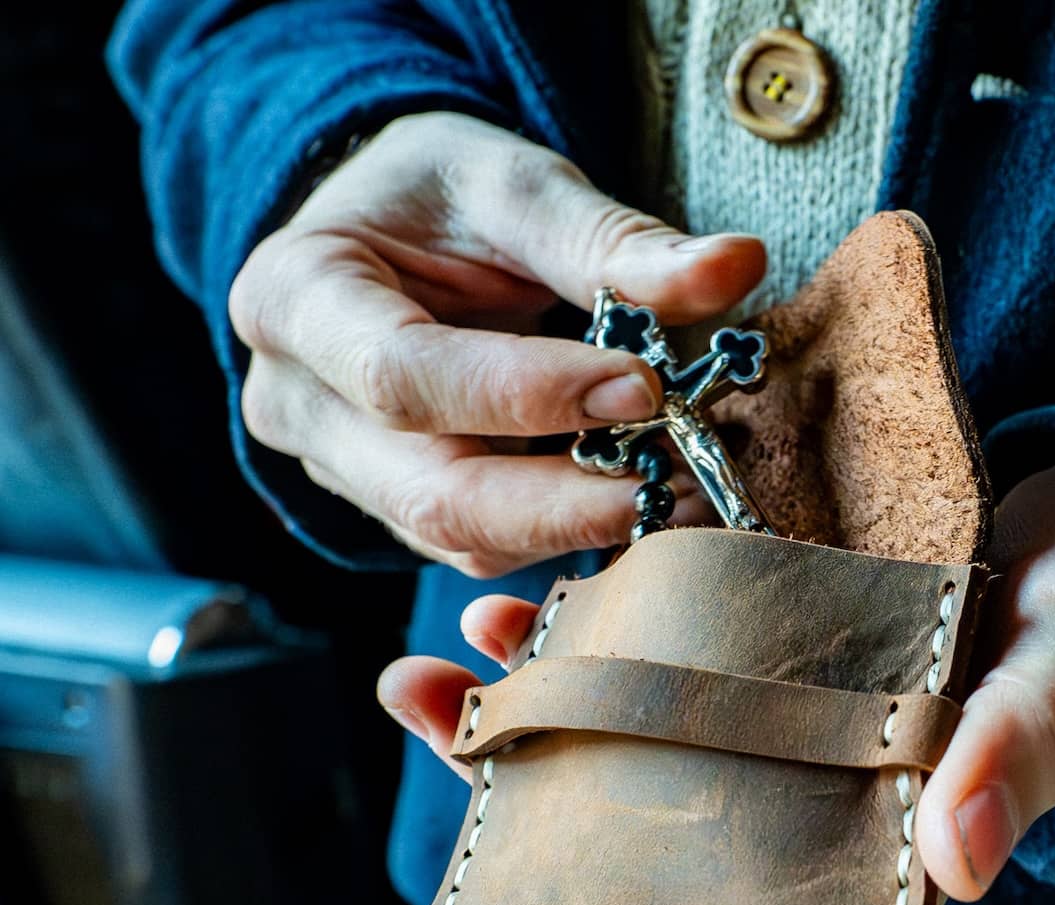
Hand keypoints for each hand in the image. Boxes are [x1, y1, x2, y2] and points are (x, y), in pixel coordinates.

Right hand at [229, 111, 766, 576]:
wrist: (393, 233)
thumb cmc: (440, 199)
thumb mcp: (516, 186)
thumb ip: (613, 237)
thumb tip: (737, 266)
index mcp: (295, 298)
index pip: (406, 374)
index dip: (530, 394)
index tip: (645, 386)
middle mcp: (299, 404)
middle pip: (433, 493)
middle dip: (567, 502)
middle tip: (682, 483)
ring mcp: (344, 472)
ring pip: (465, 537)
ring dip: (581, 526)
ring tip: (683, 488)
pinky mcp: (399, 509)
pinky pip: (487, 545)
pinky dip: (570, 530)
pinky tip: (643, 497)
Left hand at [343, 454, 1054, 904]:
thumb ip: (1020, 746)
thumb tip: (961, 863)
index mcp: (886, 880)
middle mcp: (798, 840)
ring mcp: (749, 763)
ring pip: (610, 813)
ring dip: (499, 775)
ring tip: (413, 704)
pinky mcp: (722, 680)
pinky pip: (622, 697)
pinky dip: (550, 665)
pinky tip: (496, 613)